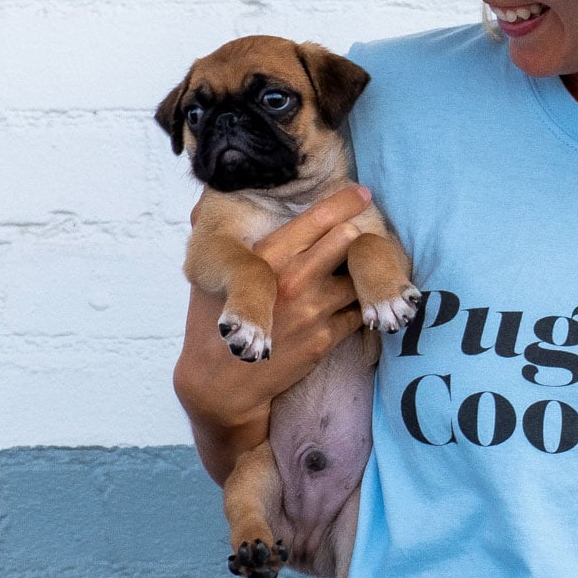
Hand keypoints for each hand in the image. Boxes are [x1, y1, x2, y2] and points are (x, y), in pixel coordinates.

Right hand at [173, 184, 373, 433]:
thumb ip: (222, 239)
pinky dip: (361, 304)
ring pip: (358, 278)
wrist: (221, 384)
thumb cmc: (212, 324)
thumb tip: (207, 195)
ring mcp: (314, 311)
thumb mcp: (208, 276)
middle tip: (370, 228)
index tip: (361, 192)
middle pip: (347, 242)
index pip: (316, 220)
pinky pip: (358, 311)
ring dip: (363, 273)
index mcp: (264, 259)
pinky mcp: (326, 338)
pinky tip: (356, 300)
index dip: (343, 203)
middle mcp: (293, 281)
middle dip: (359, 235)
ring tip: (366, 268)